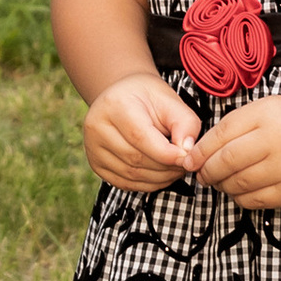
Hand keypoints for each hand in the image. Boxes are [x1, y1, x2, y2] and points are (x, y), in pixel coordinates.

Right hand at [82, 72, 204, 191]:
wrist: (122, 97)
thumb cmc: (148, 98)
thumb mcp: (170, 100)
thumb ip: (185, 123)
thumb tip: (187, 152)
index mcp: (115, 105)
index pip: (140, 137)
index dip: (167, 154)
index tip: (187, 158)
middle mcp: (97, 127)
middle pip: (135, 159)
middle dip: (166, 168)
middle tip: (185, 164)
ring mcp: (92, 148)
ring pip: (131, 174)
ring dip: (159, 178)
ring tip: (176, 169)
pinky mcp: (96, 164)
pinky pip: (125, 183)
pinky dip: (147, 184)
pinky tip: (161, 175)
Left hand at [192, 92, 280, 214]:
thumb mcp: (267, 110)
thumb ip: (235, 126)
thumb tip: (199, 153)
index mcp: (269, 114)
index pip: (223, 134)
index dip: (201, 150)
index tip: (190, 160)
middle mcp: (279, 140)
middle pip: (228, 161)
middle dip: (208, 171)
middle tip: (201, 174)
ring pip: (239, 184)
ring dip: (222, 185)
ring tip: (220, 181)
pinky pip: (254, 200)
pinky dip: (240, 197)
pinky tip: (240, 189)